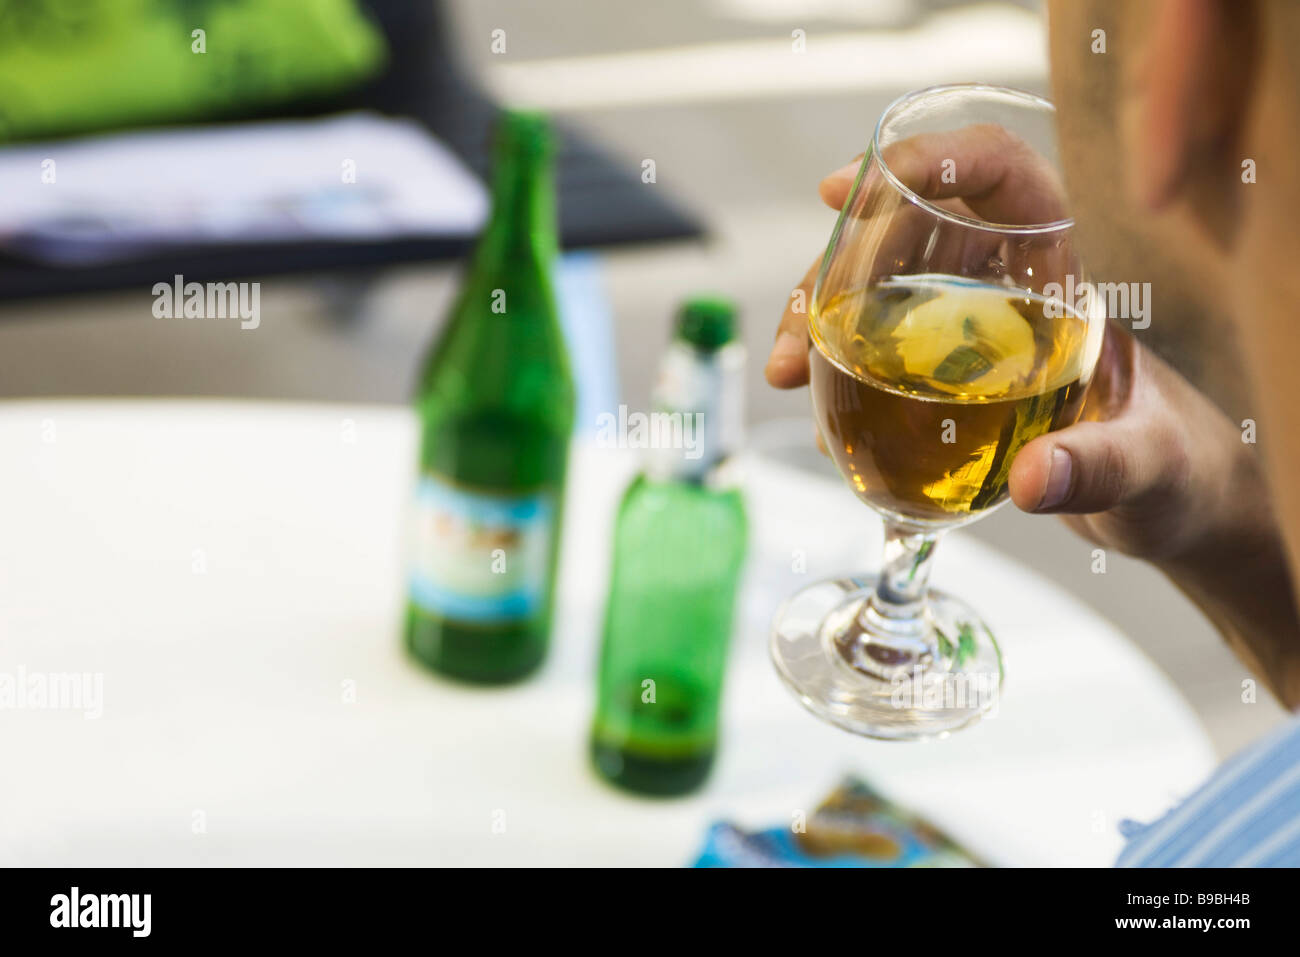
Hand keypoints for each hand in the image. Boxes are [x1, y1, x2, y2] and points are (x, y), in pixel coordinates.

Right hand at [770, 133, 1299, 704]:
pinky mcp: (948, 372)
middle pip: (906, 231)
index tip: (848, 187)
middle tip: (795, 339)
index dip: (925, 161)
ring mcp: (971, 325)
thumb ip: (1102, 469)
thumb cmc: (1174, 467)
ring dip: (815, 319)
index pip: (999, 176)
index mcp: (1066, 272)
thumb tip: (1036, 480)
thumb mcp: (1149, 469)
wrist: (1165, 500)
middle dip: (832, 268)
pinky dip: (835, 373)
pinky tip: (819, 418)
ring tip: (784, 374)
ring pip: (875, 287)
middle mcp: (1009, 283)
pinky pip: (876, 347)